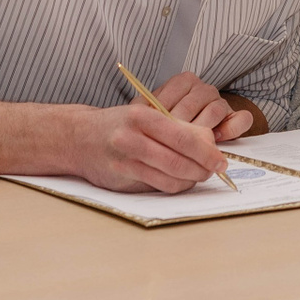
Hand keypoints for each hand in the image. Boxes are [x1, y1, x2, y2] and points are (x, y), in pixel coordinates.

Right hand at [64, 104, 229, 194]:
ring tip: (200, 175)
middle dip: (203, 167)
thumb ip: (172, 127)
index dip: (207, 151)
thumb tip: (207, 143)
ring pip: (170, 175)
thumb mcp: (144, 114)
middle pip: (179, 158)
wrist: (78, 138)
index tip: (220, 159)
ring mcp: (126, 158)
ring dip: (191, 179)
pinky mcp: (121, 176)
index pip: (184, 136)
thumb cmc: (117, 125)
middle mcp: (133, 136)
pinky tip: (181, 181)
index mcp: (143, 115)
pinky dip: (174, 186)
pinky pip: (156, 185)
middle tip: (215, 170)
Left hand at [139, 72, 256, 141]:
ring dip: (204, 128)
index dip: (164, 110)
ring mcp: (221, 101)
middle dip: (182, 124)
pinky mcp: (235, 116)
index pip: (176, 89)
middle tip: (170, 142)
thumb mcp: (149, 113)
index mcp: (183, 81)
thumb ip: (145, 109)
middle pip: (196, 101)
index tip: (154, 128)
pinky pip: (241, 119)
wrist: (181, 133)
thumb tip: (135, 112)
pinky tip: (216, 139)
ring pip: (216, 108)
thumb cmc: (161, 125)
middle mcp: (204, 88)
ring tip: (192, 144)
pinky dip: (230, 129)